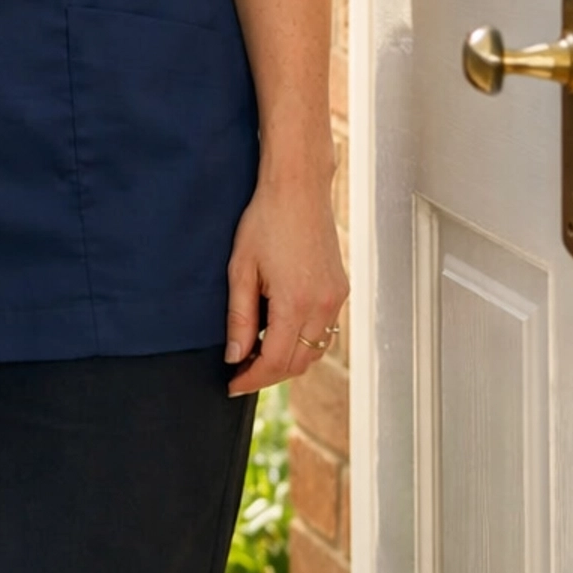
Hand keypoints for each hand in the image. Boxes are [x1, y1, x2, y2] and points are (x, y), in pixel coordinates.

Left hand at [223, 171, 347, 395]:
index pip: (275, 361)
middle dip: (268, 374)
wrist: (298, 188)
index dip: (251, 379)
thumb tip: (235, 356)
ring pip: (314, 350)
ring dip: (288, 360)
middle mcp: (323, 305)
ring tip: (257, 353)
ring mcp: (337, 298)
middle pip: (297, 362)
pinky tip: (279, 330)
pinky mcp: (341, 289)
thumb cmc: (265, 220)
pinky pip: (325, 330)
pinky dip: (303, 340)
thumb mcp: (240, 268)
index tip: (231, 384)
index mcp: (296, 302)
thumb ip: (238, 317)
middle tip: (240, 371)